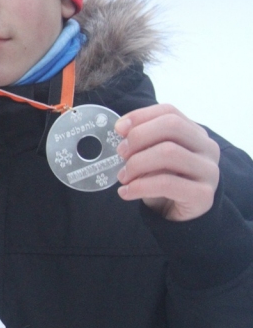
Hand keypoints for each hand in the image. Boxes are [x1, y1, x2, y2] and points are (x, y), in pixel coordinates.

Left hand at [114, 103, 219, 221]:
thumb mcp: (153, 157)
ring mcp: (208, 171)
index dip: (141, 116)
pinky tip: (126, 192)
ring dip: (137, 163)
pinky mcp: (203, 195)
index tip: (118, 129)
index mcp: (194, 133)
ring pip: (168, 152)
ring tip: (123, 177)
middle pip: (171, 126)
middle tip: (120, 154)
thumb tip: (121, 129)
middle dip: (138, 137)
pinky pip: (167, 183)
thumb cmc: (164, 180)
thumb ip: (143, 141)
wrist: (180, 215)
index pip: (169, 111)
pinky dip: (140, 187)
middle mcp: (207, 148)